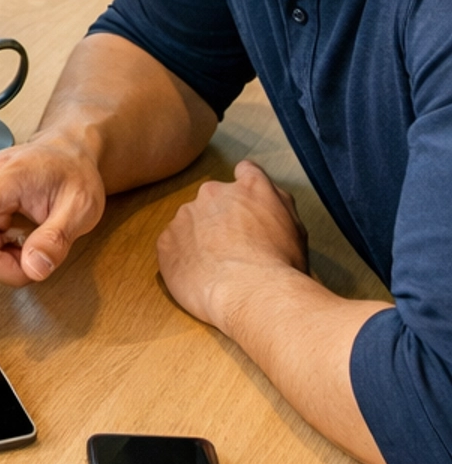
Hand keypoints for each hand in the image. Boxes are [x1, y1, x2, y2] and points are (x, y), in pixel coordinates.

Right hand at [0, 131, 106, 284]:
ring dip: (3, 260)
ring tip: (27, 238)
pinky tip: (14, 233)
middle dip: (7, 266)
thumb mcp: (81, 208)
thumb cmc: (71, 173)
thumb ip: (56, 239)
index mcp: (4, 179)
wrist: (64, 153)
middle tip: (38, 253)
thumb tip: (34, 268)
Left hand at [156, 161, 307, 333]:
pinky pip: (173, 245)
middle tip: (233, 249)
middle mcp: (214, 193)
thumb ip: (278, 203)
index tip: (245, 209)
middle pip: (214, 200)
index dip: (246, 192)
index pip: (246, 172)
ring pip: (191, 222)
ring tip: (216, 267)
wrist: (250, 291)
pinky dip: (183, 258)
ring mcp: (186, 215)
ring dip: (199, 238)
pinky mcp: (167, 240)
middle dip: (221, 219)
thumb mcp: (296, 227)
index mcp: (249, 187)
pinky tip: (199, 276)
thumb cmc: (279, 265)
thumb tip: (265, 195)